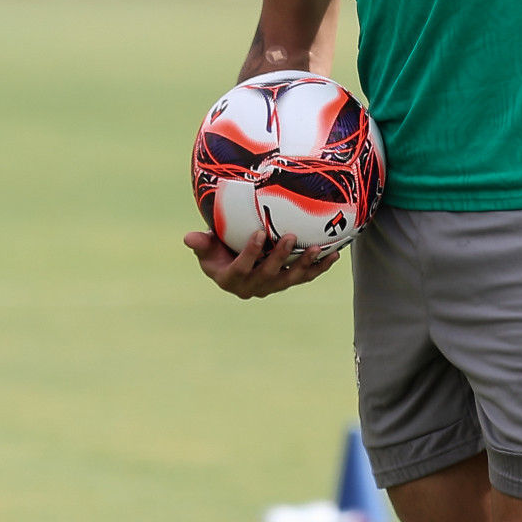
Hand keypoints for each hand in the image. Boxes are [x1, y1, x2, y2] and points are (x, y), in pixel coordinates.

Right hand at [183, 227, 340, 298]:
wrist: (233, 261)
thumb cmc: (217, 250)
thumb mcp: (206, 248)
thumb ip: (201, 244)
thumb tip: (188, 237)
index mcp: (231, 280)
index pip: (241, 268)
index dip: (250, 254)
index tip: (257, 234)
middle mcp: (252, 287)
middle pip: (268, 275)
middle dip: (280, 257)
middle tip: (289, 237)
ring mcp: (272, 286)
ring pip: (290, 278)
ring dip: (305, 265)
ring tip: (316, 249)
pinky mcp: (287, 281)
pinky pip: (305, 276)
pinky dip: (319, 267)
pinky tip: (333, 255)